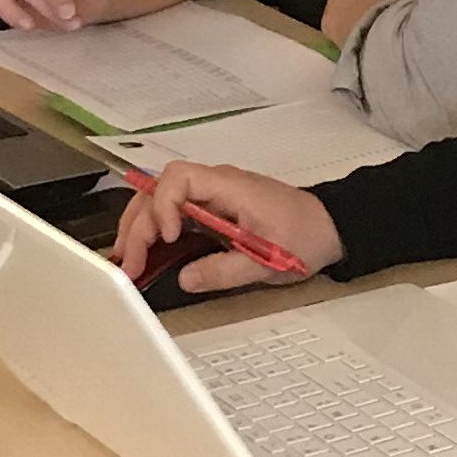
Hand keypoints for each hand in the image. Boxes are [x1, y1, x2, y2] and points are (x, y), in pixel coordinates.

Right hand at [111, 161, 339, 298]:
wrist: (328, 226)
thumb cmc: (305, 235)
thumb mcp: (267, 262)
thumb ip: (224, 271)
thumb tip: (185, 278)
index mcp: (230, 187)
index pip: (179, 178)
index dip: (164, 205)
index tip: (167, 236)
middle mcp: (215, 185)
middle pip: (160, 190)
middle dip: (139, 224)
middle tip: (129, 261)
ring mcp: (212, 195)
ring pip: (161, 200)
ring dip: (140, 227)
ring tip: (127, 260)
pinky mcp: (211, 209)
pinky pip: (174, 212)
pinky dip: (154, 231)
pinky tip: (144, 253)